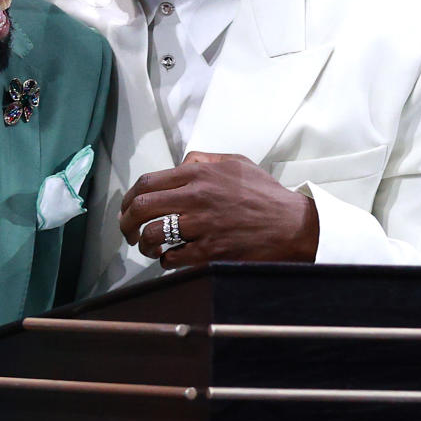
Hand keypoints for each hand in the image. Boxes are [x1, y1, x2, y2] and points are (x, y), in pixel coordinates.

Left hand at [118, 151, 319, 269]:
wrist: (294, 226)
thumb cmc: (266, 195)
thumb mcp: (237, 163)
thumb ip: (205, 159)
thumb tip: (181, 162)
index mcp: (199, 173)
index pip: (147, 183)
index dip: (128, 198)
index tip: (127, 209)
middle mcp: (196, 197)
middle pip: (141, 208)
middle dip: (127, 222)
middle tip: (128, 232)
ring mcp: (202, 226)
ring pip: (153, 235)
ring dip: (144, 245)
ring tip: (148, 248)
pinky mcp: (209, 253)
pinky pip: (172, 259)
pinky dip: (165, 261)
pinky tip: (170, 260)